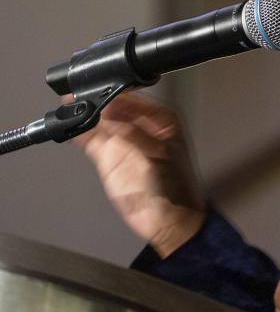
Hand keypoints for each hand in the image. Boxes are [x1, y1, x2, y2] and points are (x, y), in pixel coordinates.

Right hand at [73, 92, 205, 256]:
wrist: (169, 219)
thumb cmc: (177, 188)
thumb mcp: (158, 155)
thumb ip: (133, 135)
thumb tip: (112, 119)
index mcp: (161, 119)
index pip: (133, 97)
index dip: (114, 93)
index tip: (97, 91)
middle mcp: (142, 126)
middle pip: (113, 106)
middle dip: (96, 101)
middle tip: (78, 98)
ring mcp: (124, 141)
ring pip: (100, 120)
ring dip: (85, 114)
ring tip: (71, 109)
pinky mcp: (109, 156)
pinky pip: (91, 138)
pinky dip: (80, 132)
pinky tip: (71, 127)